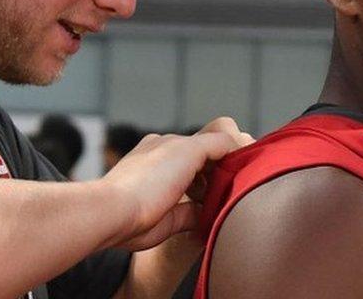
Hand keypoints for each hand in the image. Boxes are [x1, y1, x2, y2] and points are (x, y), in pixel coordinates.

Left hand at [101, 117, 252, 250]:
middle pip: (205, 168)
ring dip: (217, 195)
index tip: (245, 161)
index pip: (206, 143)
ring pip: (203, 191)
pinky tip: (218, 217)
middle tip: (241, 183)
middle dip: (223, 174)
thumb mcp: (188, 149)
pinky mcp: (170, 219)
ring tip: (232, 200)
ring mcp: (168, 193)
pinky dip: (208, 216)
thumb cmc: (149, 178)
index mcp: (169, 145)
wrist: (117, 215)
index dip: (227, 151)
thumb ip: (216, 143)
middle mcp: (167, 167)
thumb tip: (237, 144)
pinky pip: (197, 215)